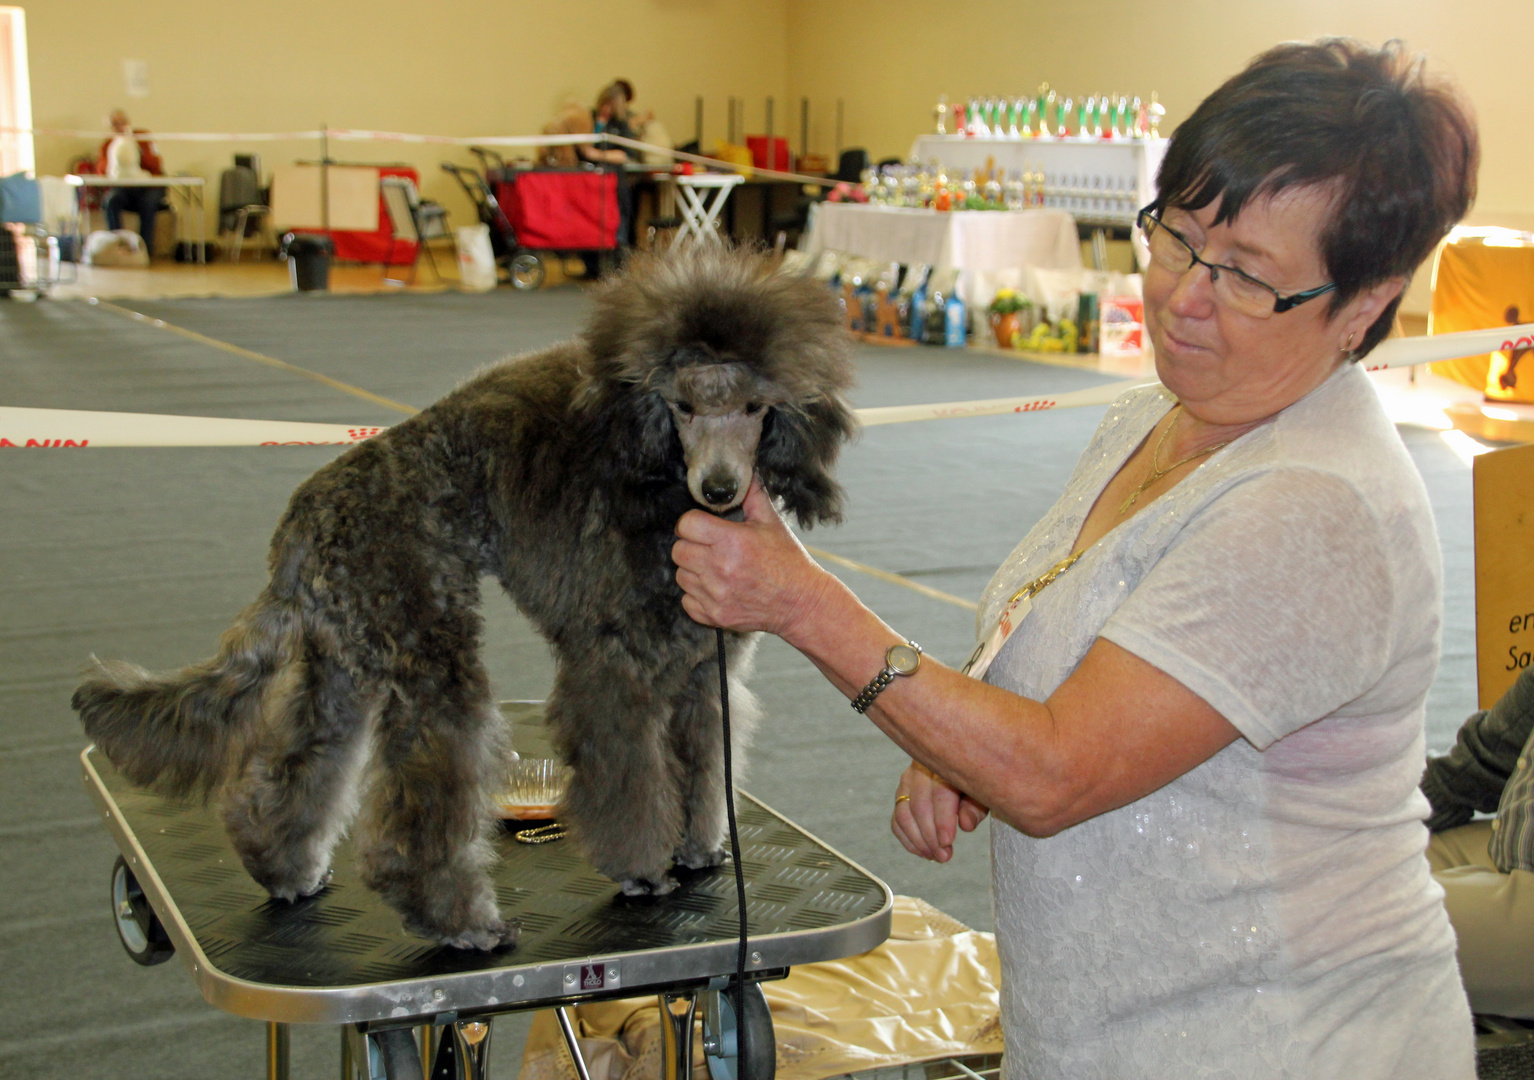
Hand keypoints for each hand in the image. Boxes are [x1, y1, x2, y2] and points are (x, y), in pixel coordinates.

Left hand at [672, 478, 831, 637]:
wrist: (800, 601)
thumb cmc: (787, 561)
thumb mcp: (771, 522)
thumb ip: (752, 494)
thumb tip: (744, 470)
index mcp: (731, 541)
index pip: (686, 524)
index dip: (692, 523)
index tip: (702, 527)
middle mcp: (719, 568)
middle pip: (678, 550)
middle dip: (691, 546)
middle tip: (709, 547)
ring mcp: (715, 595)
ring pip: (681, 576)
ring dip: (693, 571)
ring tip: (715, 568)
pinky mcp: (715, 615)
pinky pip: (687, 601)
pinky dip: (697, 595)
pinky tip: (716, 587)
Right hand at [892, 761, 988, 862]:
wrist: (960, 769)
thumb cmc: (973, 785)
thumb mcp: (981, 793)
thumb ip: (975, 809)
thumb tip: (966, 825)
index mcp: (945, 766)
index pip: (940, 794)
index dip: (942, 820)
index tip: (947, 842)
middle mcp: (922, 770)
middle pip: (919, 805)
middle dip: (930, 836)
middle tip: (944, 856)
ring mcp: (907, 782)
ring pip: (903, 813)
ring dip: (917, 840)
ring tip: (934, 856)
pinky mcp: (901, 795)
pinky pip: (897, 820)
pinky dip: (907, 839)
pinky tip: (923, 852)